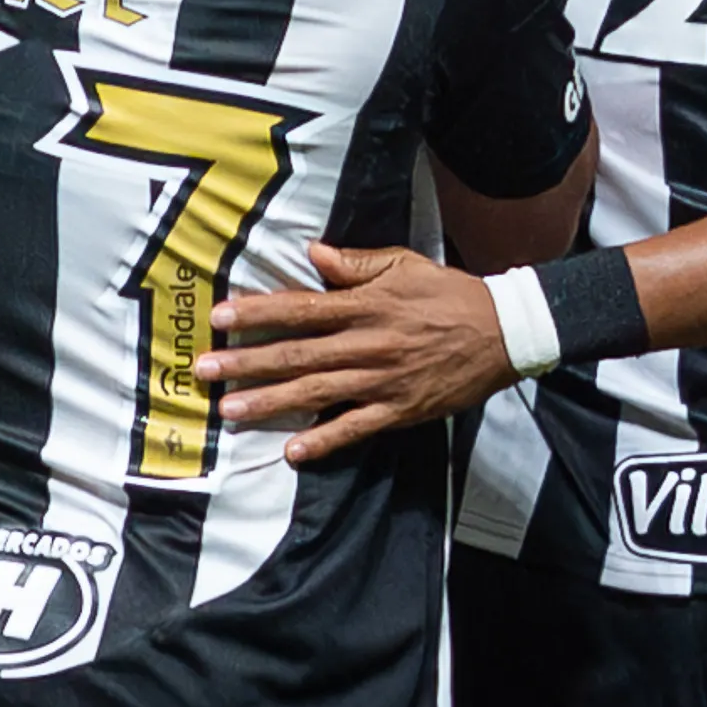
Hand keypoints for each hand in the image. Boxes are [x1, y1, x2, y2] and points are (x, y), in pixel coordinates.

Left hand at [195, 244, 517, 463]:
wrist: (502, 333)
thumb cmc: (449, 295)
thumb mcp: (405, 266)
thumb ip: (357, 264)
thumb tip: (312, 255)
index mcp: (366, 305)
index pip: (301, 308)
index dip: (258, 313)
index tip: (220, 316)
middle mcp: (367, 344)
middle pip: (297, 354)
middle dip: (247, 361)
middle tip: (205, 369)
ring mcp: (382, 381)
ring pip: (316, 393)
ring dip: (271, 402)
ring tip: (231, 410)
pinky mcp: (399, 410)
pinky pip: (356, 428)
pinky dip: (325, 440)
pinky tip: (293, 451)